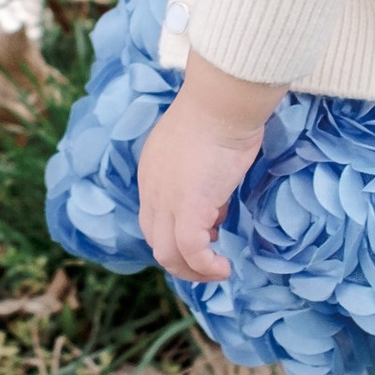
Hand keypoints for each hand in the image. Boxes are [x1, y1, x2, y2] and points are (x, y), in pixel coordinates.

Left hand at [134, 53, 281, 284]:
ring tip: (217, 271)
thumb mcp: (201, 150)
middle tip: (210, 262)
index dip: (177, 234)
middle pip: (155, 241)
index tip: (210, 232)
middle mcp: (151, 190)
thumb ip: (201, 178)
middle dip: (182, 260)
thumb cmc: (219, 114)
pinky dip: (206, 267)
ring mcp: (166, 201)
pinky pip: (191, 251)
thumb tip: (217, 208)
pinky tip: (223, 268)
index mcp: (151, 173)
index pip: (154, 218)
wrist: (221, 103)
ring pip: (167, 254)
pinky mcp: (187, 208)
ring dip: (192, 271)